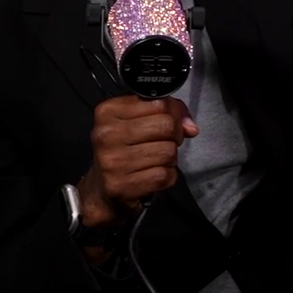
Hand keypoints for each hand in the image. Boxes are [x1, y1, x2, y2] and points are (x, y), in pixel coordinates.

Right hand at [76, 95, 197, 230]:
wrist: (102, 189)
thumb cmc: (122, 151)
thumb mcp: (136, 122)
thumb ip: (165, 113)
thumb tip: (190, 126)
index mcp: (108, 112)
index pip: (160, 103)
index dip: (174, 114)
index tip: (169, 123)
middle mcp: (107, 134)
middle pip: (167, 125)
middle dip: (174, 136)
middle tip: (164, 144)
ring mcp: (113, 161)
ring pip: (169, 151)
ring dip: (170, 159)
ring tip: (155, 161)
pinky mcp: (122, 185)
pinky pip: (164, 175)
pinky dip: (166, 177)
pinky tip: (152, 176)